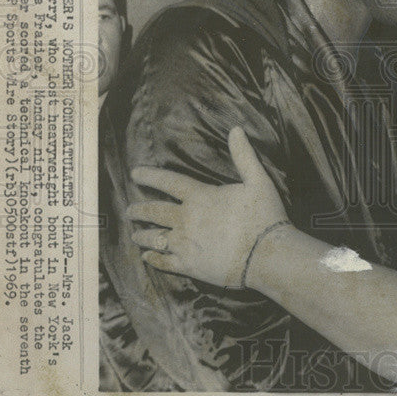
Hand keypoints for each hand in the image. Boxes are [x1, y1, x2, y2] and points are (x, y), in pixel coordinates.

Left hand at [128, 127, 288, 288]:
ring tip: (134, 234)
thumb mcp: (258, 181)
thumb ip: (244, 156)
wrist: (267, 255)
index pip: (168, 182)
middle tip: (129, 210)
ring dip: (142, 234)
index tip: (135, 173)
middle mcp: (186, 219)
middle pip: (154, 211)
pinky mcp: (188, 265)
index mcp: (200, 197)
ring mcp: (184, 243)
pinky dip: (153, 258)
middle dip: (139, 209)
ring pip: (154, 237)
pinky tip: (147, 257)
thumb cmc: (264, 216)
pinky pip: (163, 261)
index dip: (150, 176)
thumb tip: (236, 129)